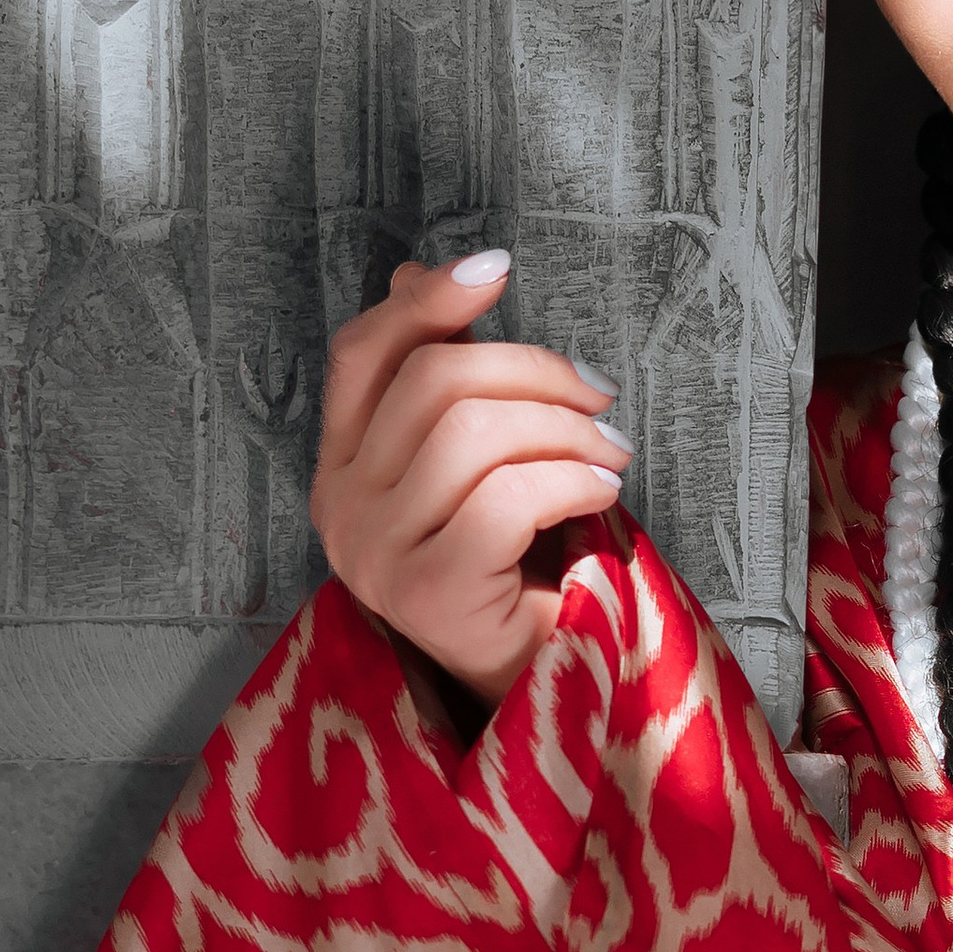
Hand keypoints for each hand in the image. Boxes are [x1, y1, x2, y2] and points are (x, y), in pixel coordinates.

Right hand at [309, 253, 630, 709]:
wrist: (534, 683)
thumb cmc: (512, 565)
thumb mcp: (474, 464)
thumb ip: (446, 380)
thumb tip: (426, 277)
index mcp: (343, 463)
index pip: (362, 352)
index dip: (428, 300)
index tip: (499, 268)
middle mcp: (340, 506)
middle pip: (431, 382)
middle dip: (535, 372)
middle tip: (601, 397)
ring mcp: (375, 554)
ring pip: (470, 434)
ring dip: (566, 428)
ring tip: (612, 453)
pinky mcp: (427, 593)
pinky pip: (504, 499)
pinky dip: (569, 480)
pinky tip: (602, 492)